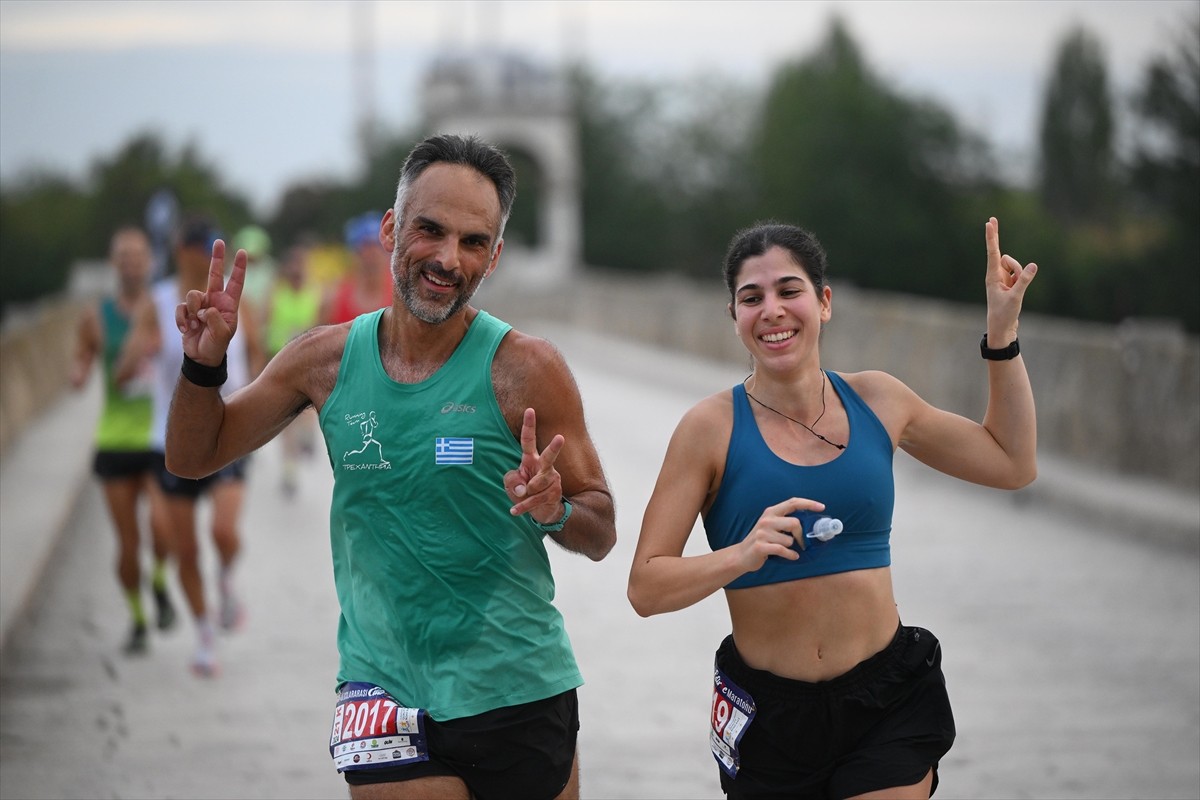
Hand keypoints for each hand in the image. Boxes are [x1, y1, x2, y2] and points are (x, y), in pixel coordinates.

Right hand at [175, 240, 245, 364]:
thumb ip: (216, 319)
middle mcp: (215, 301)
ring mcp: (200, 305)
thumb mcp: (222, 334)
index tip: (242, 251)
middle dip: (216, 258)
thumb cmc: (216, 346)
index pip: (236, 282)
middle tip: (219, 241)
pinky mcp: (187, 311)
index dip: (239, 267)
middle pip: (215, 274)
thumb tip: (205, 307)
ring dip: (192, 311)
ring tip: (196, 325)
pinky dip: (182, 319)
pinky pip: (181, 308)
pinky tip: (186, 330)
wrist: (201, 357)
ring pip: (192, 294)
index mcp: (229, 305)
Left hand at [504, 408, 566, 522]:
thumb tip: (523, 488)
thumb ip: (512, 480)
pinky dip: (522, 507)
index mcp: (531, 460)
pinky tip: (514, 511)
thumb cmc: (525, 491)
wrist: (543, 510)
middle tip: (560, 437)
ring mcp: (552, 480)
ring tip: (522, 497)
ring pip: (536, 485)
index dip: (529, 425)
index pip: (528, 440)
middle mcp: (544, 467)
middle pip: (549, 457)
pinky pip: (534, 500)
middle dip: (554, 448)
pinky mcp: (554, 494)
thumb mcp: (512, 484)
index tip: (530, 410)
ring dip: (525, 494)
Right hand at [733, 497, 826, 572]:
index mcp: (771, 512)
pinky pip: (783, 550)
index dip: (808, 503)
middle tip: (801, 543)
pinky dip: (791, 555)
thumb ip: (786, 521)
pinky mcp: (761, 546)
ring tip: (784, 549)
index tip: (821, 507)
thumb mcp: (771, 525)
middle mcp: (766, 520)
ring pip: (789, 540)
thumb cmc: (762, 540)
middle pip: (795, 523)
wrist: (742, 554)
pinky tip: (792, 556)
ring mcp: (762, 533)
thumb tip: (810, 525)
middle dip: (801, 536)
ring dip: (791, 548)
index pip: (792, 502)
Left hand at [984, 217, 1037, 343]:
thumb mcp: (1016, 297)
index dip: (992, 237)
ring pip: (1015, 265)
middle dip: (996, 239)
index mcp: (992, 276)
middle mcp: (995, 274)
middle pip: (1001, 253)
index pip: (993, 252)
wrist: (1002, 327)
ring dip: (1019, 273)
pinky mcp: (1009, 281)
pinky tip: (1016, 291)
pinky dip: (1022, 278)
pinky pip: (1019, 272)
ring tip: (1014, 289)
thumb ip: (1024, 280)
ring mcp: (1002, 277)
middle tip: (991, 218)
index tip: (989, 223)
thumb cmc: (1004, 313)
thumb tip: (1033, 265)